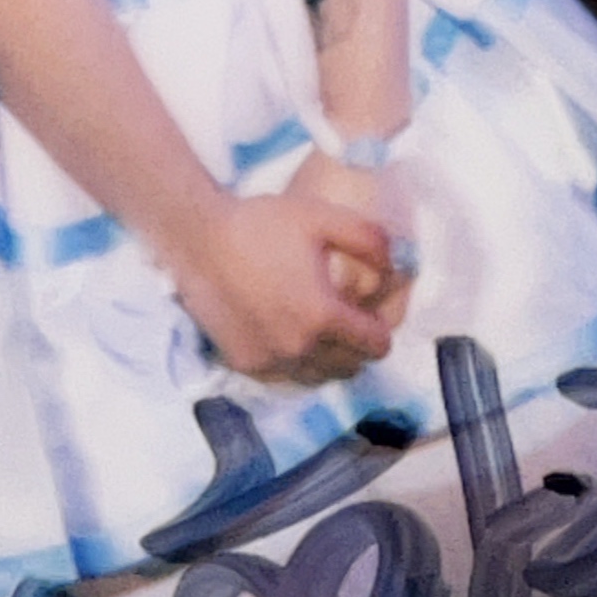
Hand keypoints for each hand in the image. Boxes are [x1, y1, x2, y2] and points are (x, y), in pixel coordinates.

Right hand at [174, 156, 411, 385]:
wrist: (199, 237)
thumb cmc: (262, 223)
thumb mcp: (325, 218)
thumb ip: (372, 241)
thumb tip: (397, 266)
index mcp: (323, 316)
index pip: (376, 346)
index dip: (381, 330)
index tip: (370, 313)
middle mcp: (298, 349)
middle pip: (350, 368)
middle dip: (357, 347)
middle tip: (347, 320)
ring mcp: (269, 361)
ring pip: (318, 378)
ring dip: (328, 360)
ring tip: (319, 329)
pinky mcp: (244, 364)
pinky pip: (285, 378)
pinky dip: (295, 364)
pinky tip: (288, 335)